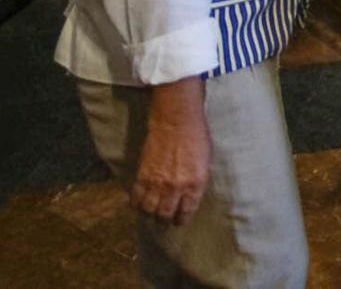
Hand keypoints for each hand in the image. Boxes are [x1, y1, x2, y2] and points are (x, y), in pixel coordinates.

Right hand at [132, 78, 209, 225]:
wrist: (176, 119)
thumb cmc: (196, 136)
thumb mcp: (205, 162)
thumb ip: (196, 182)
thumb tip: (188, 197)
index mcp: (195, 184)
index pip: (186, 213)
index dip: (181, 219)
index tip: (179, 220)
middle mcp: (176, 187)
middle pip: (165, 215)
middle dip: (164, 219)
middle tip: (163, 218)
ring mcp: (157, 183)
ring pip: (148, 210)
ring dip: (149, 213)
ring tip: (150, 211)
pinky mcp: (142, 175)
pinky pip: (135, 198)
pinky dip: (136, 203)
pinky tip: (138, 201)